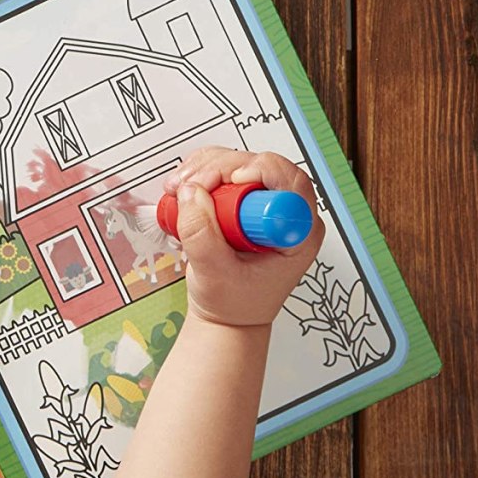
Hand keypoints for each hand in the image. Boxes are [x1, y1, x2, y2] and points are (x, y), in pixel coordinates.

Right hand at [164, 148, 324, 327]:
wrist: (226, 316)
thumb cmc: (234, 303)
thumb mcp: (214, 274)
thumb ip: (201, 235)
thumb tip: (191, 193)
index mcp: (298, 234)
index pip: (292, 184)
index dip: (260, 173)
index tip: (229, 181)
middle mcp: (287, 213)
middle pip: (261, 166)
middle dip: (219, 169)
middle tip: (190, 188)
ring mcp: (265, 204)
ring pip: (240, 162)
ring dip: (205, 168)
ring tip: (180, 189)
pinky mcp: (245, 199)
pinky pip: (225, 170)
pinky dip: (201, 172)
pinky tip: (185, 188)